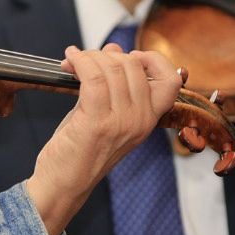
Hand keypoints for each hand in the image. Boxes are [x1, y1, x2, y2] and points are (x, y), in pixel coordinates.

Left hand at [26, 43, 181, 234]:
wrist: (63, 184)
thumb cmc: (80, 150)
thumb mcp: (105, 116)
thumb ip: (112, 85)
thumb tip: (114, 50)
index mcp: (148, 120)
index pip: (171, 80)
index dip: (151, 59)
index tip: (125, 56)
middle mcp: (140, 121)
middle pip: (133, 66)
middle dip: (106, 55)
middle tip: (84, 60)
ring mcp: (121, 122)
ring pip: (112, 68)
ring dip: (88, 57)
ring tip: (73, 61)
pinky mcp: (97, 123)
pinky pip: (93, 77)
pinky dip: (79, 62)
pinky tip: (69, 61)